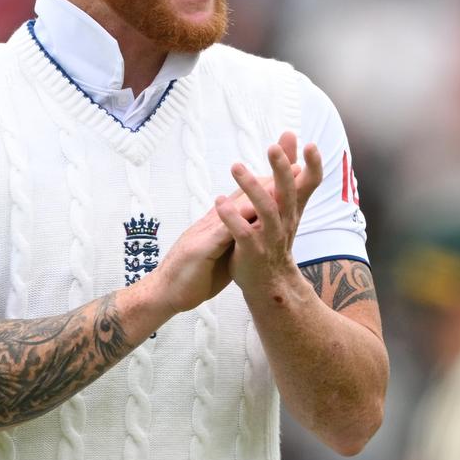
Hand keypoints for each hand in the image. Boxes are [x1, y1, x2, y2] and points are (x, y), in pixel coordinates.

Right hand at [147, 166, 301, 313]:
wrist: (165, 293)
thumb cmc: (193, 274)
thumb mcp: (219, 253)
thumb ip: (233, 239)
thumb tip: (249, 232)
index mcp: (218, 225)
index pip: (243, 200)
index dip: (266, 187)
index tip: (289, 174)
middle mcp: (212, 223)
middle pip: (242, 197)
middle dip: (267, 181)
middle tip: (294, 166)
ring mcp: (204, 234)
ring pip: (232, 209)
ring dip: (254, 193)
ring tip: (277, 181)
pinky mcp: (199, 249)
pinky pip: (220, 233)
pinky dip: (234, 219)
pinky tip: (250, 211)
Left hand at [215, 131, 322, 296]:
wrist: (268, 281)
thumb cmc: (272, 235)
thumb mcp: (283, 204)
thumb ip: (284, 171)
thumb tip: (289, 135)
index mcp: (292, 207)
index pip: (310, 183)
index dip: (314, 165)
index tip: (311, 144)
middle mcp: (285, 220)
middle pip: (287, 191)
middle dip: (282, 169)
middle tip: (272, 147)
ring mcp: (270, 236)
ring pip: (265, 210)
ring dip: (251, 188)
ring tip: (236, 166)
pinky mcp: (253, 251)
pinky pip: (244, 233)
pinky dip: (232, 217)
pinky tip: (220, 202)